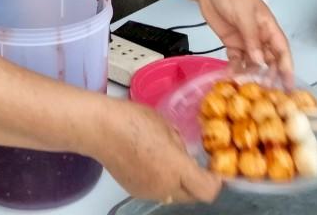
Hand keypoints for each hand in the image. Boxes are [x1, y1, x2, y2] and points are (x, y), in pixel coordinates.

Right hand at [98, 101, 221, 202]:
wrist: (100, 129)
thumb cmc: (133, 119)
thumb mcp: (166, 125)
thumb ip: (179, 144)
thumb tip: (184, 153)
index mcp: (176, 167)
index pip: (207, 190)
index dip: (216, 182)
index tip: (214, 169)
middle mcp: (165, 186)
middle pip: (193, 197)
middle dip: (198, 184)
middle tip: (196, 167)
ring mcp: (149, 192)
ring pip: (174, 196)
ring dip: (179, 184)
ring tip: (169, 162)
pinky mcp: (135, 191)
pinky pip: (157, 192)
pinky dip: (161, 183)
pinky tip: (151, 163)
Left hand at [195, 0, 293, 84]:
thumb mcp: (245, 15)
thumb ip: (252, 39)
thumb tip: (260, 62)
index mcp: (269, 26)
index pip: (282, 50)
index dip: (287, 67)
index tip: (289, 84)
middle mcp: (260, 36)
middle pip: (269, 59)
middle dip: (269, 75)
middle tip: (266, 92)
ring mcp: (245, 40)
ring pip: (253, 62)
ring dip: (251, 74)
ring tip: (247, 89)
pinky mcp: (231, 43)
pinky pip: (237, 60)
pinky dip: (235, 69)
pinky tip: (232, 78)